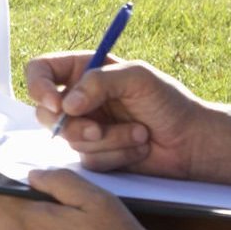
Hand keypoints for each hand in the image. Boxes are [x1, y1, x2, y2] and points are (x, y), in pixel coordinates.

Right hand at [26, 53, 210, 177]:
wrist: (191, 142)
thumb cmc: (169, 103)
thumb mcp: (137, 78)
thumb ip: (98, 82)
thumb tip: (66, 104)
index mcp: (85, 71)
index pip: (41, 70)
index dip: (39, 86)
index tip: (57, 104)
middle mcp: (80, 99)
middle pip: (45, 112)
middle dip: (73, 125)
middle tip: (98, 129)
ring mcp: (86, 127)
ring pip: (69, 139)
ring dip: (107, 140)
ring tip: (139, 133)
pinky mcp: (95, 153)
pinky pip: (87, 159)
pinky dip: (115, 155)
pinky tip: (138, 147)